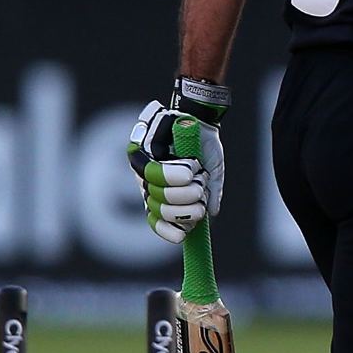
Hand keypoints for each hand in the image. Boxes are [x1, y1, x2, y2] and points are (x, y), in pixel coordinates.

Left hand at [126, 78, 228, 243]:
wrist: (201, 118)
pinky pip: (156, 174)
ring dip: (184, 190)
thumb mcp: (213, 173)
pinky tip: (190, 169)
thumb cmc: (205, 146)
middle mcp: (150, 185)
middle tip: (200, 192)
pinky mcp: (139, 154)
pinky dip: (177, 175)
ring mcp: (143, 171)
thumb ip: (212, 193)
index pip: (157, 222)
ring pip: (159, 196)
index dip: (168, 231)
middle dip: (185, 208)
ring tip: (197, 175)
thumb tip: (212, 213)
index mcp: (164, 194)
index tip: (184, 233)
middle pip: (160, 211)